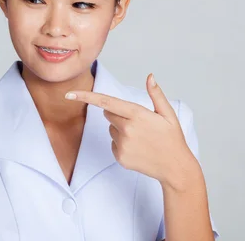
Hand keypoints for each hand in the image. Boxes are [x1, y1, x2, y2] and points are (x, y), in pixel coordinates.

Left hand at [65, 74, 196, 185]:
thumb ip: (156, 94)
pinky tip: (138, 148)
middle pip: (108, 114)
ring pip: (111, 129)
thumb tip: (149, 76)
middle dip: (118, 114)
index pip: (106, 102)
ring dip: (121, 130)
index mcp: (137, 114)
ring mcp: (122, 145)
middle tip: (138, 123)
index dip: (86, 97)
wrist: (175, 167)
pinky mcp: (120, 157)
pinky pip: (113, 143)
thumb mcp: (168, 114)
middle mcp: (127, 129)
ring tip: (141, 138)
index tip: (70, 94)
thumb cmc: (172, 138)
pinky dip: (122, 144)